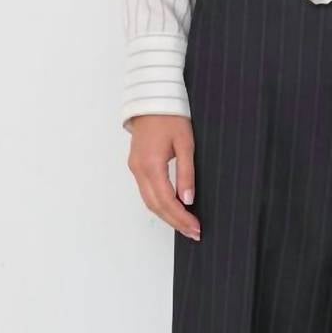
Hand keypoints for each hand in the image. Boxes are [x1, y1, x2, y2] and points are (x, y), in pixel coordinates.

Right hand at [126, 115, 200, 239]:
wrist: (151, 99)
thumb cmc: (170, 117)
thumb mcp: (186, 143)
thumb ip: (186, 173)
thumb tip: (188, 200)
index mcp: (151, 165)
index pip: (166, 201)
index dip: (181, 218)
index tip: (195, 228)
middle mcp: (139, 170)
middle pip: (155, 206)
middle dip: (175, 222)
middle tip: (193, 233)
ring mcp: (135, 168)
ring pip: (149, 201)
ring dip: (167, 216)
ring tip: (186, 226)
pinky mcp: (136, 166)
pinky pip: (147, 192)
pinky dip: (160, 204)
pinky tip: (173, 209)